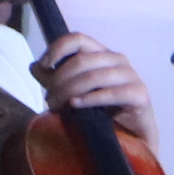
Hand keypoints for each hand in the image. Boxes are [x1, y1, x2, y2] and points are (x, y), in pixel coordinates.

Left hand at [30, 32, 152, 120]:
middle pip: (82, 60)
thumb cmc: (101, 110)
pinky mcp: (139, 94)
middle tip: (49, 100)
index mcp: (101, 54)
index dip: (58, 48)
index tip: (45, 65)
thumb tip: (34, 66)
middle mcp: (117, 60)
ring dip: (69, 92)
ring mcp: (131, 76)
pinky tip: (76, 105)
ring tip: (58, 107)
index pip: (78, 39)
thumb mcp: (71, 92)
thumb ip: (54, 78)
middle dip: (59, 80)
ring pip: (93, 76)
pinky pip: (111, 93)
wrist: (130, 136)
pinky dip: (89, 99)